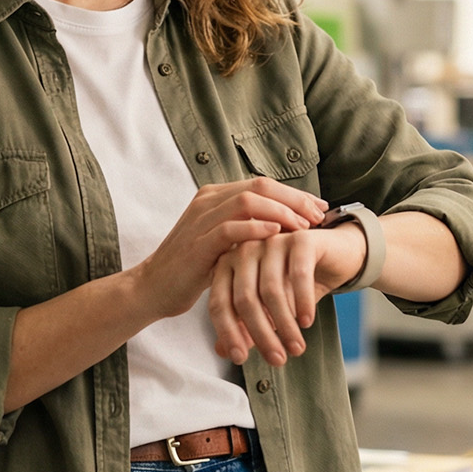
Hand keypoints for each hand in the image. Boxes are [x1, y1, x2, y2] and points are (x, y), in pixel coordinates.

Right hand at [126, 179, 327, 324]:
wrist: (153, 287)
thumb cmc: (193, 267)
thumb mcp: (223, 242)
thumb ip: (246, 227)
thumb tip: (286, 225)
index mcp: (215, 196)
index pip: (262, 184)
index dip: (294, 194)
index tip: (319, 208)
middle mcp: (208, 201)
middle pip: (260, 186)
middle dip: (294, 199)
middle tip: (318, 215)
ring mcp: (200, 219)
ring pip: (248, 201)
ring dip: (281, 211)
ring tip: (304, 226)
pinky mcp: (197, 243)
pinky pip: (230, 227)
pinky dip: (256, 228)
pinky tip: (277, 235)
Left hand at [208, 222, 366, 366]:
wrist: (335, 256)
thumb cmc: (295, 283)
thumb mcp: (268, 308)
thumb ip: (243, 325)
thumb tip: (222, 351)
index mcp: (229, 264)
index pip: (220, 302)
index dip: (228, 333)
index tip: (241, 359)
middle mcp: (246, 249)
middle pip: (244, 299)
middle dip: (261, 335)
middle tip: (277, 360)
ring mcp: (272, 241)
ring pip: (271, 290)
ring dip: (284, 325)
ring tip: (296, 348)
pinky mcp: (300, 239)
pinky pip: (298, 275)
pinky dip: (302, 302)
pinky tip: (307, 322)